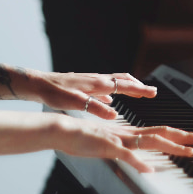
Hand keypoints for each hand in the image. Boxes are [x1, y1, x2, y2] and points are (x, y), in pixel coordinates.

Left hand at [36, 72, 156, 119]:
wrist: (39, 84)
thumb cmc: (54, 93)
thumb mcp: (75, 103)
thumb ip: (96, 108)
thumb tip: (115, 114)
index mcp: (97, 84)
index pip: (124, 86)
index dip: (140, 90)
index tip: (153, 93)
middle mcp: (96, 79)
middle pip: (123, 80)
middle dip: (138, 86)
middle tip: (151, 92)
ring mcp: (91, 81)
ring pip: (114, 81)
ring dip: (128, 86)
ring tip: (137, 91)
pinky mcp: (84, 84)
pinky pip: (104, 87)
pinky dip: (113, 91)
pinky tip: (110, 100)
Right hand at [54, 116, 192, 173]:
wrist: (62, 130)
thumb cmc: (80, 138)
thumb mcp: (106, 145)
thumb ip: (120, 150)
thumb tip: (133, 156)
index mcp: (128, 133)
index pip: (158, 132)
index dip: (177, 135)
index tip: (192, 138)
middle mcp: (127, 134)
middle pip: (161, 133)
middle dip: (184, 137)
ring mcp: (119, 140)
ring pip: (151, 141)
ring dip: (171, 147)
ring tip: (188, 153)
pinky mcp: (108, 148)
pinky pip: (126, 156)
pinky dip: (139, 163)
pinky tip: (149, 169)